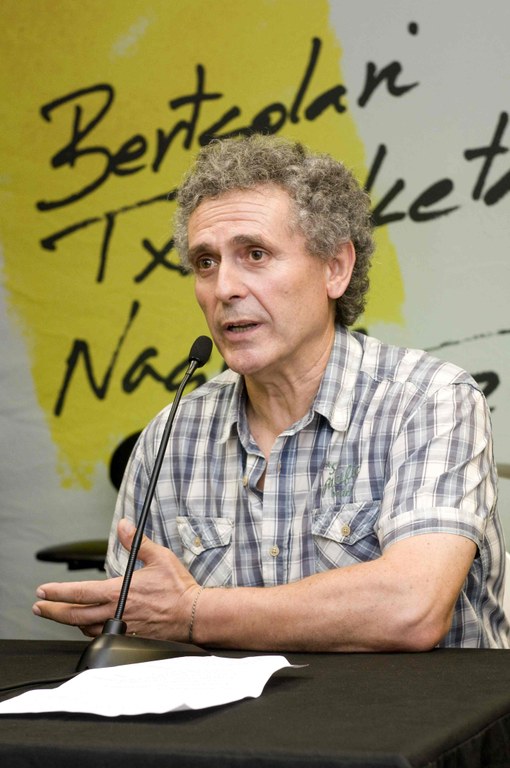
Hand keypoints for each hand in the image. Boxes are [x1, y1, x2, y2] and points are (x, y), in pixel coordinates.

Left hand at [33, 519, 198, 640]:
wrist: (193, 615)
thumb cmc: (178, 588)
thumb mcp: (159, 557)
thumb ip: (136, 542)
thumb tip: (124, 526)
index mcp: (119, 592)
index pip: (80, 593)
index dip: (58, 592)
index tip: (44, 590)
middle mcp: (116, 612)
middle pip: (74, 616)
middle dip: (53, 611)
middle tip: (40, 607)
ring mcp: (122, 627)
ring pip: (86, 629)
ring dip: (71, 622)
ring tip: (62, 615)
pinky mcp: (130, 637)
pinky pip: (103, 637)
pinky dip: (90, 631)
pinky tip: (89, 627)